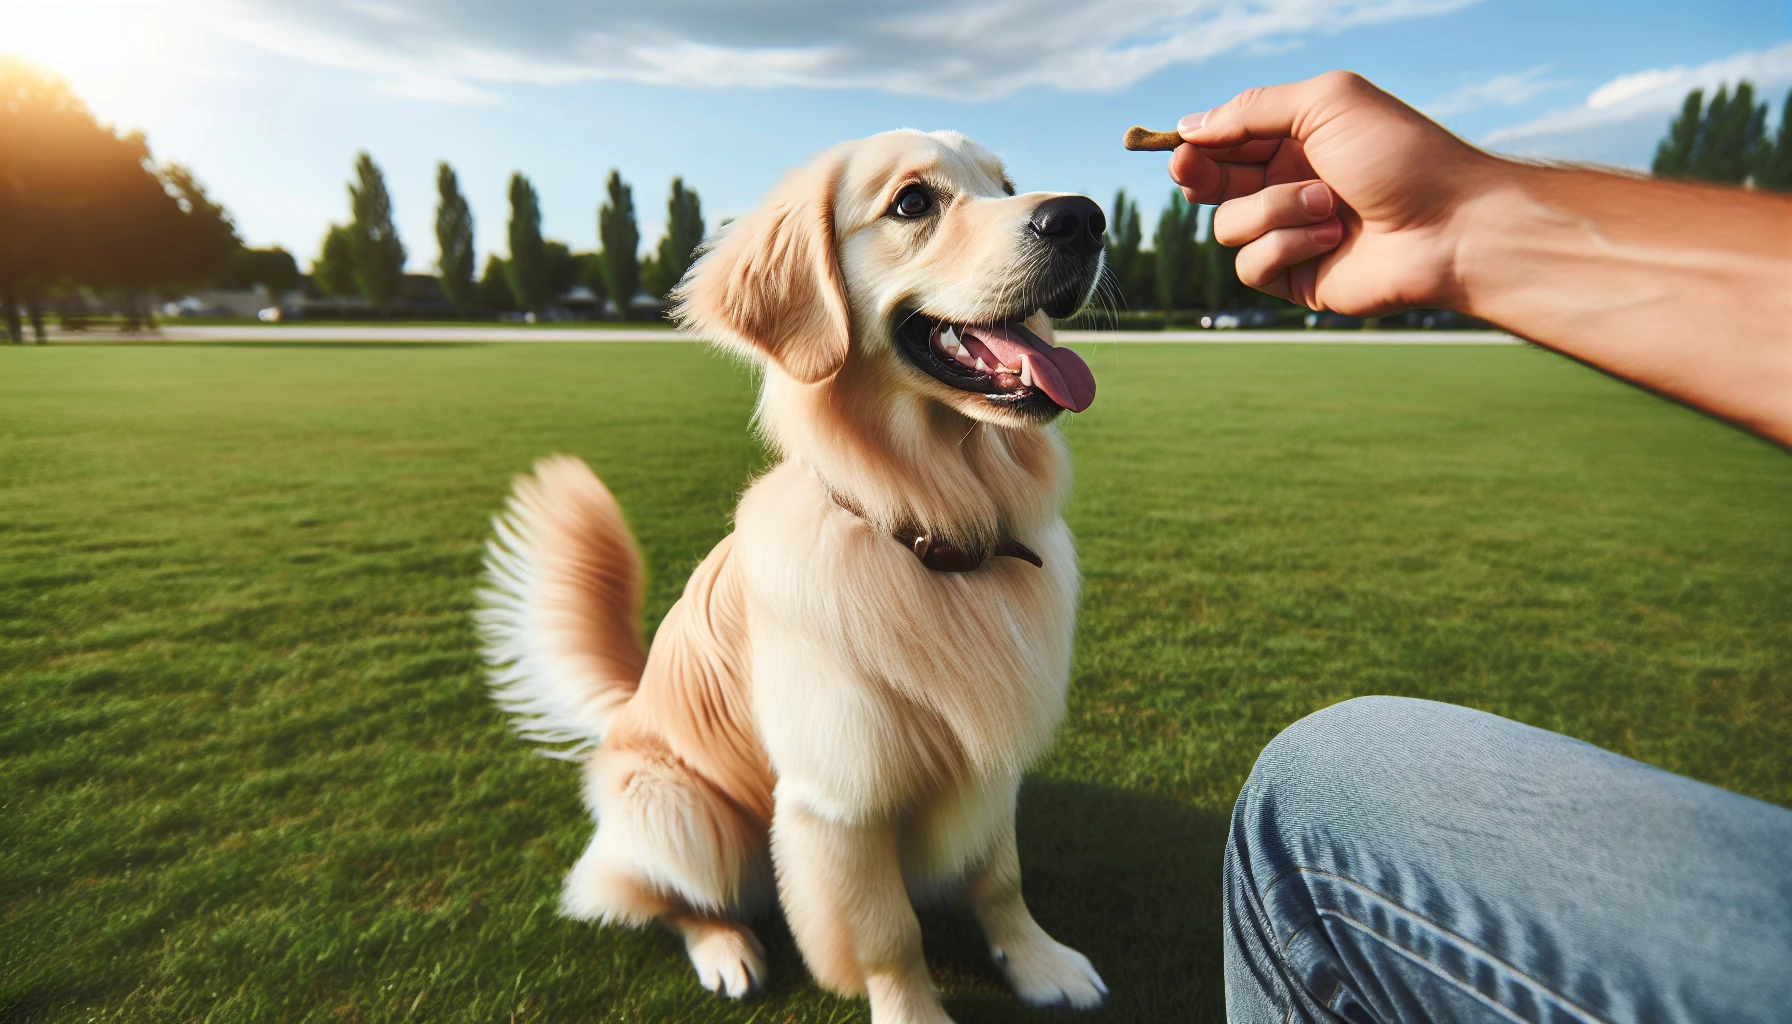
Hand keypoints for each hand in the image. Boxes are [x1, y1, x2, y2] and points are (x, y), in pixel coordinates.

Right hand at [1169, 71, 1495, 314]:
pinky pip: (1250, 264)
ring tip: (1330, 204)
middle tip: (1189, 171)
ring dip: (1273, 210)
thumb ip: (1254, 110)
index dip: (1197, 143)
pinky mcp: (1295, 278)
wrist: (1452, 226)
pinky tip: (1332, 238)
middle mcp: (1289, 185)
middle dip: (1199, 176)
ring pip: (1228, 226)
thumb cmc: (1400, 155)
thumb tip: (1190, 126)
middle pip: (1211, 184)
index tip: (1179, 146)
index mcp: (1298, 140)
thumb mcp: (1325, 104)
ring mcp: (1290, 234)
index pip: (1227, 140)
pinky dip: (1286, 246)